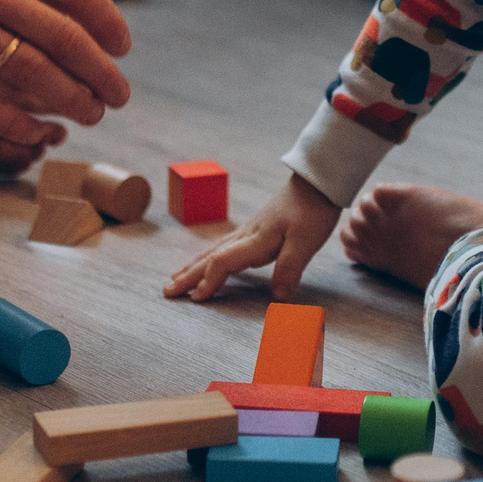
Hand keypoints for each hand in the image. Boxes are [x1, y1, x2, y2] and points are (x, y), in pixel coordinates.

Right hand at [165, 172, 340, 300]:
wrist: (315, 183)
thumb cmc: (312, 211)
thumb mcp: (307, 241)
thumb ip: (290, 268)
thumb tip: (277, 297)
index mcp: (256, 239)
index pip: (224, 261)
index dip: (209, 280)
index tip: (195, 299)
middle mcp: (247, 235)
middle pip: (211, 257)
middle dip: (189, 275)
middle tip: (167, 292)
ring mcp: (248, 231)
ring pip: (214, 251)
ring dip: (193, 266)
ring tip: (175, 278)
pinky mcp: (254, 230)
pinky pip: (223, 247)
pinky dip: (207, 257)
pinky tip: (204, 261)